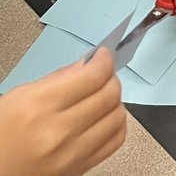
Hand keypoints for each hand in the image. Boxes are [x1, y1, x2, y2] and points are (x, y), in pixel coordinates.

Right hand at [0, 48, 124, 175]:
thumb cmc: (0, 137)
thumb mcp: (17, 98)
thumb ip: (57, 78)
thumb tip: (87, 64)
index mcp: (39, 107)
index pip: (92, 77)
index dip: (104, 61)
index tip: (104, 57)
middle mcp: (58, 131)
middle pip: (109, 95)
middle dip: (111, 78)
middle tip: (103, 74)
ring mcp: (71, 153)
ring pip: (118, 117)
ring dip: (115, 101)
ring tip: (103, 96)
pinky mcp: (80, 168)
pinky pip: (116, 141)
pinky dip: (116, 125)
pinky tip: (104, 118)